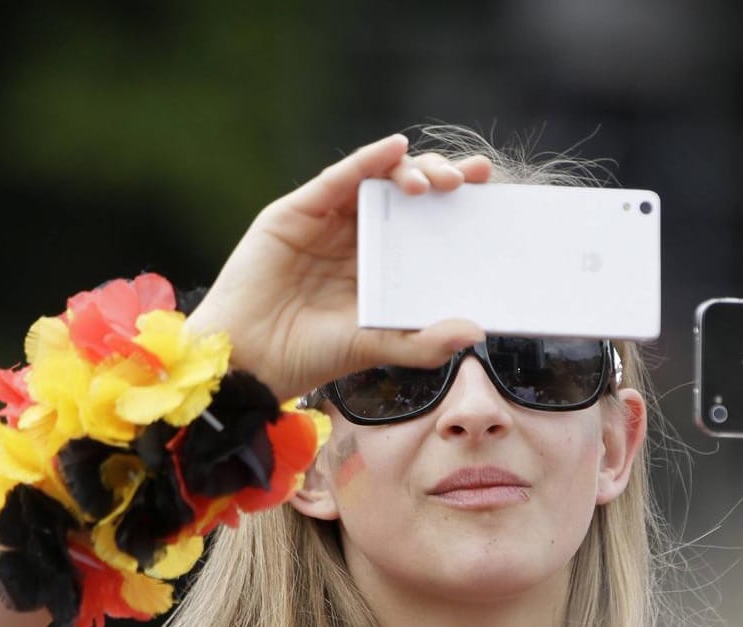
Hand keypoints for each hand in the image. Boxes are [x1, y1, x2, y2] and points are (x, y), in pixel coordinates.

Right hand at [184, 134, 490, 399]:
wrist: (248, 362)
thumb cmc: (310, 357)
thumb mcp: (378, 347)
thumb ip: (425, 342)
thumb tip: (477, 331)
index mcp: (382, 265)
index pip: (426, 224)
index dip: (458, 205)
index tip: (494, 193)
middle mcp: (358, 238)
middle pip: (407, 194)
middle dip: (442, 179)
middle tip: (469, 182)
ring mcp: (328, 222)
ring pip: (376, 179)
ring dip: (411, 170)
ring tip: (437, 183)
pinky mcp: (297, 211)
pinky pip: (338, 178)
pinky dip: (368, 159)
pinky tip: (394, 149)